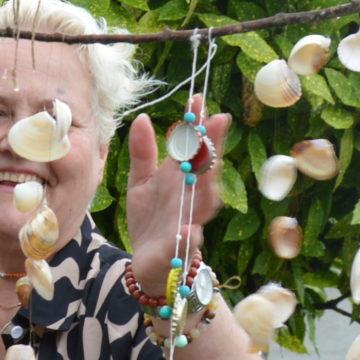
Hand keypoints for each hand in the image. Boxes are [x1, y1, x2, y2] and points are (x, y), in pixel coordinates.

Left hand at [123, 100, 232, 282]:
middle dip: (212, 145)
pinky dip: (191, 235)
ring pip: (204, 200)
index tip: (197, 98)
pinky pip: (189, 240)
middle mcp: (189, 195)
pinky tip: (191, 228)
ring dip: (208, 182)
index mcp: (178, 177)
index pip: (191, 146)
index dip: (195, 123)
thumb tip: (141, 117)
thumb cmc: (149, 218)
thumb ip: (142, 152)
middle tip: (218, 120)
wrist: (147, 261)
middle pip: (205, 168)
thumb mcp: (140, 181)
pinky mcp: (180, 247)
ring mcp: (189, 220)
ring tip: (211, 161)